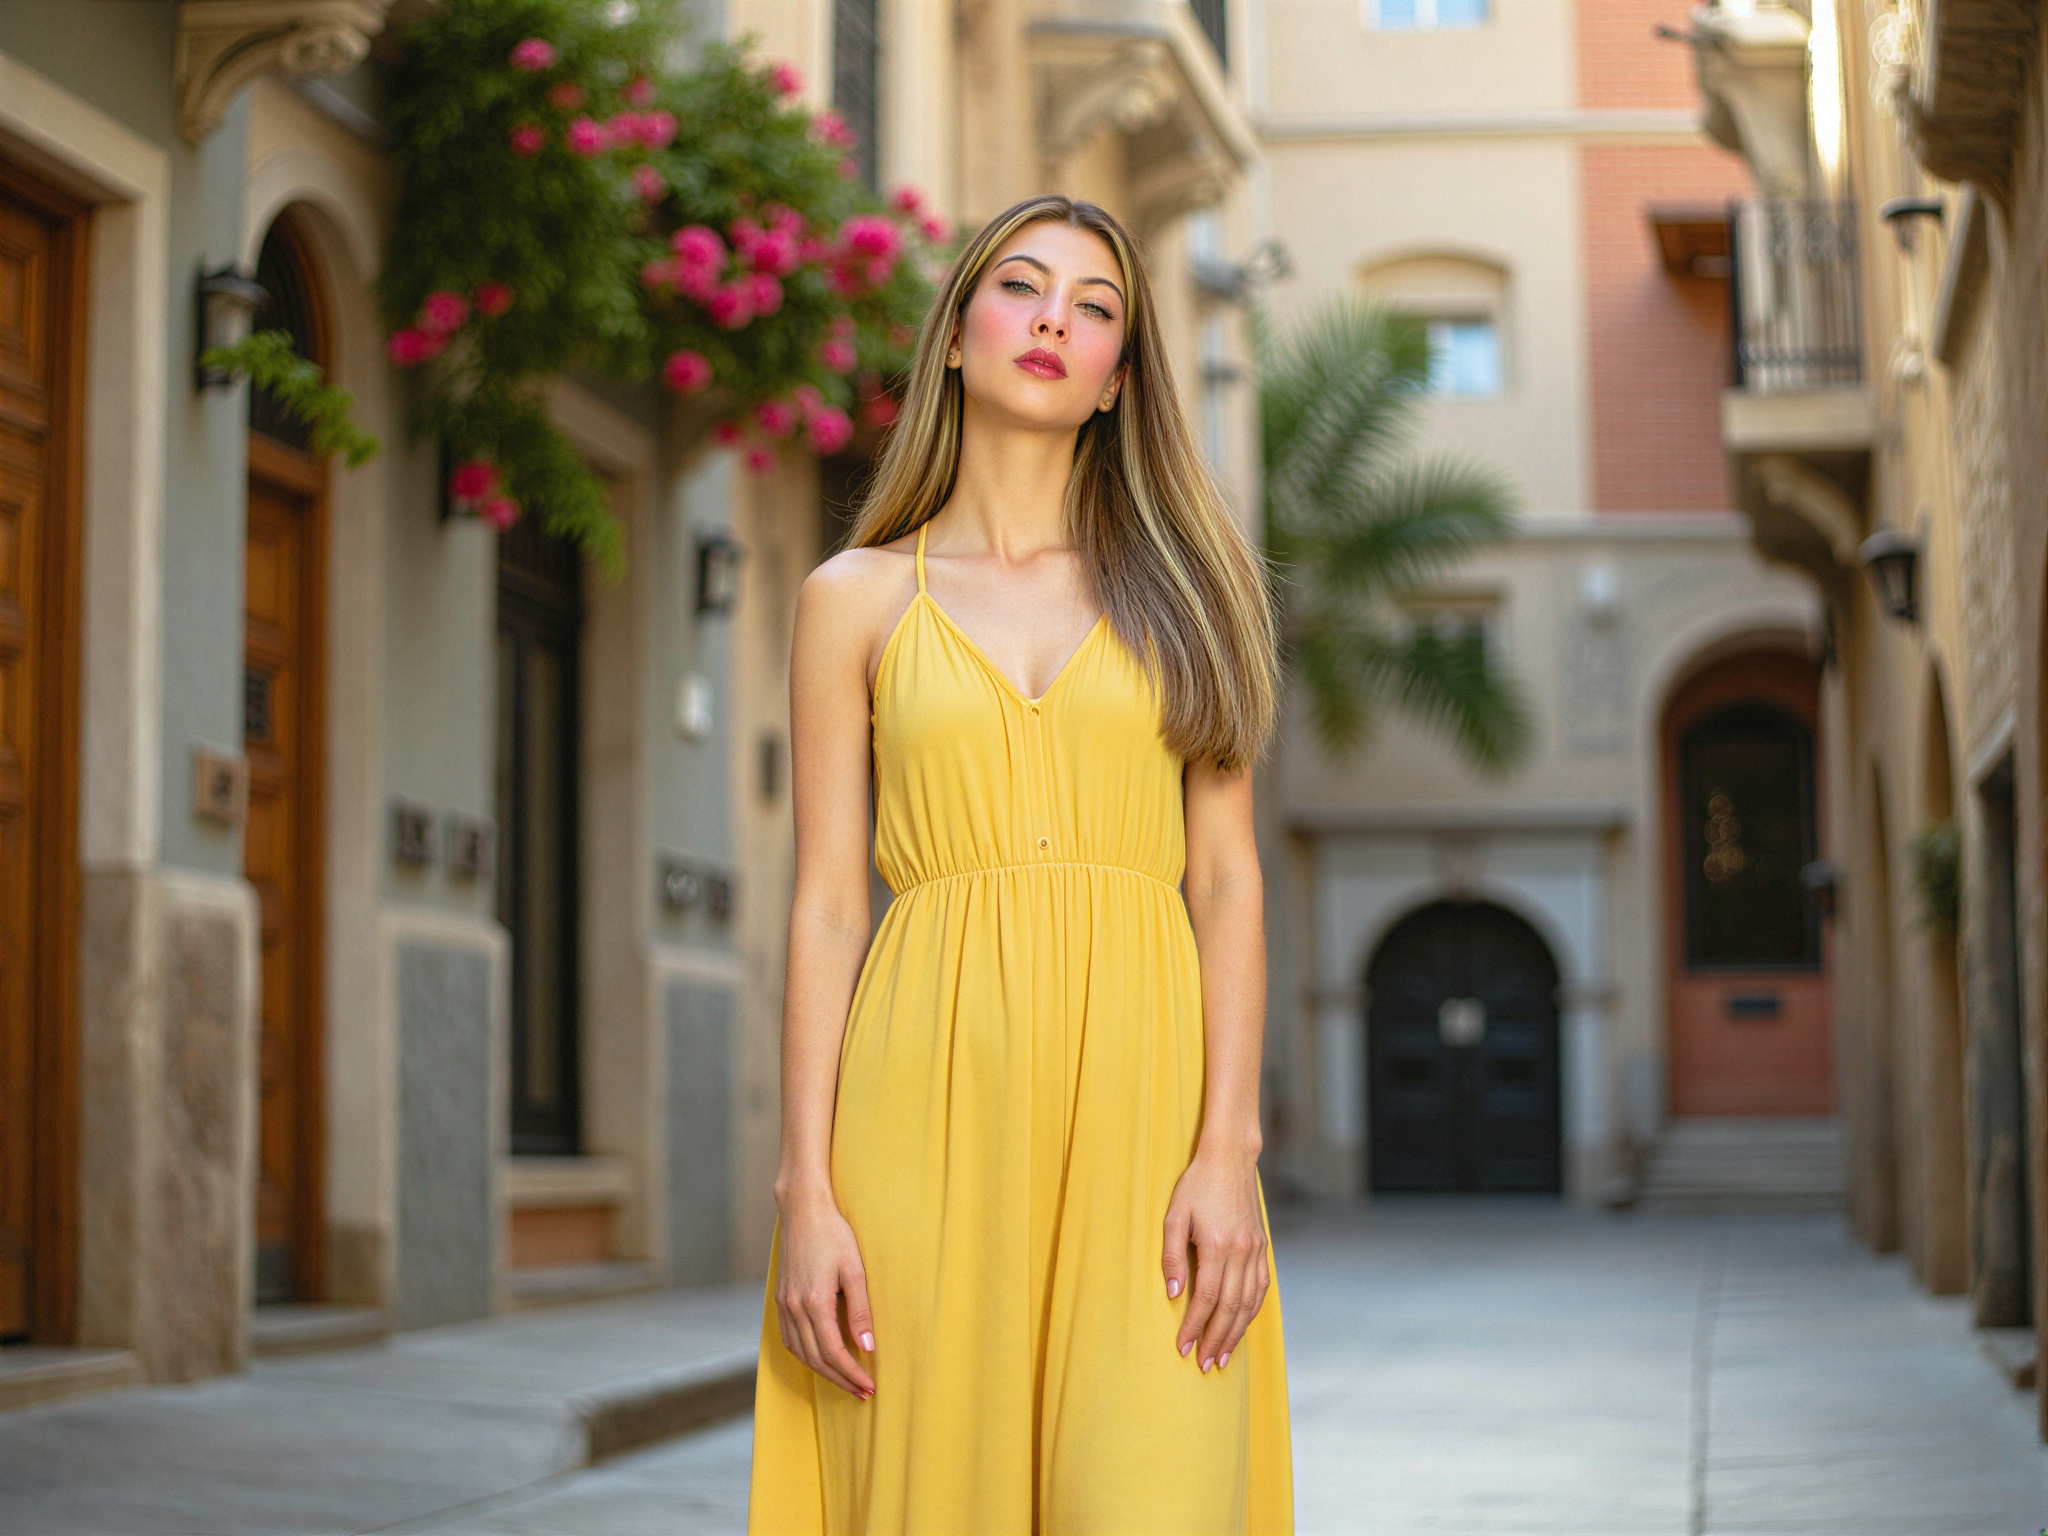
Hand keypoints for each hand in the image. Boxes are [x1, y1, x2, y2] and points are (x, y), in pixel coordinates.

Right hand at [773, 1185, 876, 1398]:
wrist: (802, 1209)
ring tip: (845, 1381)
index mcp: (814, 1302)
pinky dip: (804, 1355)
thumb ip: (861, 1310)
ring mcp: (783, 1304)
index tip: (869, 1386)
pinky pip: (788, 1339)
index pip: (833, 1352)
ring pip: (800, 1352)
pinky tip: (819, 1358)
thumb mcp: (854, 1269)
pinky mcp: (780, 1298)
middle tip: (862, 1392)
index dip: (852, 1373)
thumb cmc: (833, 1233)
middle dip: (840, 1379)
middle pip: (816, 1359)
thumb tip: (869, 1347)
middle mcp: (794, 1308)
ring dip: (822, 1371)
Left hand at [1161, 1148, 1268, 1372]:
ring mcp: (1257, 1251)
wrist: (1230, 1160)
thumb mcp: (1174, 1215)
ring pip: (1249, 1303)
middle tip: (1203, 1365)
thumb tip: (1172, 1294)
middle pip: (1230, 1308)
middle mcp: (1242, 1252)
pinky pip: (1261, 1289)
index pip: (1206, 1299)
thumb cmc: (1196, 1185)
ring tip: (1222, 1356)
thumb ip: (1172, 1255)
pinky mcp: (1263, 1248)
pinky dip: (1251, 1312)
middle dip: (1215, 1340)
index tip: (1182, 1348)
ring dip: (1236, 1333)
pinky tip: (1241, 1327)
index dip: (1194, 1327)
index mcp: (1218, 1245)